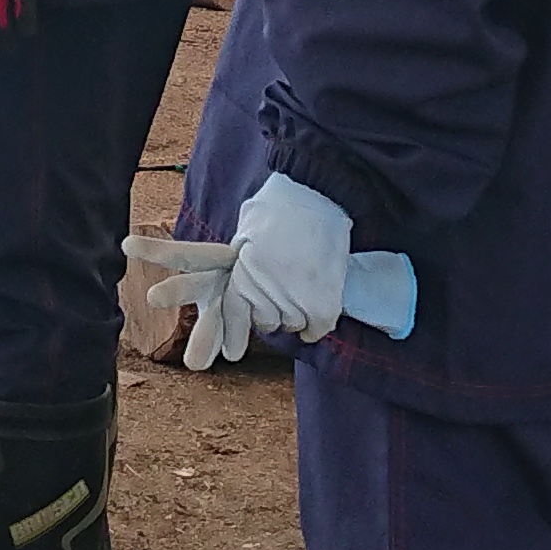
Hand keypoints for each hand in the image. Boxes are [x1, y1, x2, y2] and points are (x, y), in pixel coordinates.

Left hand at [180, 173, 353, 369]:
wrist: (317, 194)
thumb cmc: (277, 210)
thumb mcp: (243, 236)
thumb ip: (236, 268)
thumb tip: (233, 295)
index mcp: (242, 272)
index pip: (232, 313)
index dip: (229, 335)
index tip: (228, 355)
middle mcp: (265, 288)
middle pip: (264, 322)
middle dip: (269, 312)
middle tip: (281, 290)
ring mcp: (294, 297)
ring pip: (291, 324)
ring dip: (295, 311)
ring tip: (303, 280)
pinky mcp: (322, 303)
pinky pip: (315, 329)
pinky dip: (317, 322)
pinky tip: (318, 301)